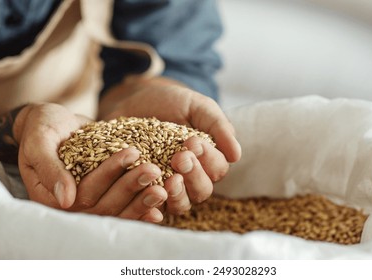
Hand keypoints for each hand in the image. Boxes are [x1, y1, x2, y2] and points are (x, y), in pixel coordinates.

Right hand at [13, 103, 167, 222]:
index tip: (132, 154)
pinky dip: (144, 206)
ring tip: (164, 187)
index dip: (109, 174)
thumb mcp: (39, 142)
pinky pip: (125, 206)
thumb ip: (50, 169)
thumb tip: (66, 200)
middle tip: (154, 170)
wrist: (52, 126)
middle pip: (105, 205)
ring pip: (119, 209)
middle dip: (131, 187)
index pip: (85, 191)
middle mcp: (73, 206)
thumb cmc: (41, 129)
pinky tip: (164, 200)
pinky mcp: (106, 197)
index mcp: (52, 197)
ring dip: (142, 200)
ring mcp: (91, 204)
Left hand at [99, 76, 241, 213]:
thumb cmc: (172, 102)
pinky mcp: (144, 191)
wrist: (135, 100)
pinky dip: (152, 207)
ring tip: (170, 180)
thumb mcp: (198, 107)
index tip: (193, 142)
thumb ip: (218, 126)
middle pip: (202, 190)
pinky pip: (151, 207)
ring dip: (178, 195)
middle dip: (194, 175)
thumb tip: (236, 155)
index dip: (208, 159)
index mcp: (208, 159)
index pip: (217, 168)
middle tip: (180, 158)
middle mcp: (192, 177)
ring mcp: (168, 187)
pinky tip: (149, 194)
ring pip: (181, 204)